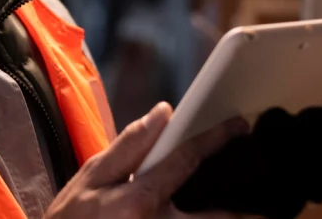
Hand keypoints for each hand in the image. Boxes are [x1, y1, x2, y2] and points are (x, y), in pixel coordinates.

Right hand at [44, 102, 248, 218]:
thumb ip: (129, 145)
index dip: (215, 139)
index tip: (237, 127)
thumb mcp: (92, 175)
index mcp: (138, 200)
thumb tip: (162, 113)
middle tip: (249, 187)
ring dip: (223, 214)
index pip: (186, 161)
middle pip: (216, 215)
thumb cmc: (71, 218)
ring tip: (235, 203)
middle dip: (236, 202)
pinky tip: (209, 211)